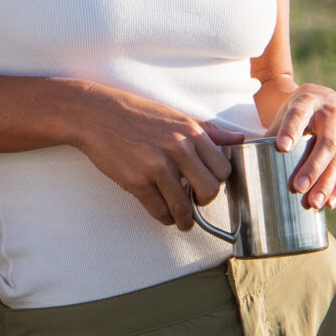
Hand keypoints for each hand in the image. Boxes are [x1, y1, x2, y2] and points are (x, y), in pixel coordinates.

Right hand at [67, 85, 233, 230]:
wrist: (96, 115)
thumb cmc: (135, 114)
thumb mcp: (176, 115)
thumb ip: (209, 131)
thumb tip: (239, 139)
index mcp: (190, 132)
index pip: (223, 168)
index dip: (218, 181)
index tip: (209, 185)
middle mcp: (178, 149)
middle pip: (209, 190)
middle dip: (204, 202)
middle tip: (196, 203)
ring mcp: (156, 166)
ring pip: (183, 207)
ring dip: (184, 219)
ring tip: (182, 221)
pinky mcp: (136, 182)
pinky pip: (159, 210)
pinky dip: (164, 218)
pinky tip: (163, 214)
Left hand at [264, 84, 335, 210]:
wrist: (322, 99)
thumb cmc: (296, 113)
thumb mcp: (282, 116)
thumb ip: (269, 137)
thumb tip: (246, 165)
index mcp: (308, 101)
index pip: (299, 115)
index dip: (292, 130)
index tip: (282, 147)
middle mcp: (332, 112)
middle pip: (325, 142)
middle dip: (312, 168)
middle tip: (297, 188)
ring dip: (327, 183)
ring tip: (312, 203)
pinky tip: (330, 202)